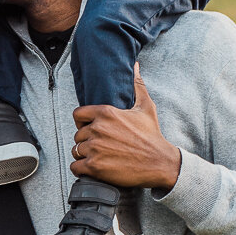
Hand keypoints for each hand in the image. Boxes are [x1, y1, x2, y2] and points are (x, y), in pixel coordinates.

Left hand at [71, 63, 180, 189]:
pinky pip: (75, 166)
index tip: (89, 128)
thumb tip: (135, 66)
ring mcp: (95, 148)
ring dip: (83, 155)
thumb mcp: (146, 107)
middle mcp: (98, 129)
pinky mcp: (94, 167)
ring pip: (76, 150)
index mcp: (105, 113)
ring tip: (98, 157)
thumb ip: (137, 85)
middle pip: (77, 134)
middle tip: (99, 146)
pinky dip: (80, 169)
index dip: (82, 122)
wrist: (160, 163)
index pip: (78, 114)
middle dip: (86, 141)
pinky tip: (92, 168)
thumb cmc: (152, 135)